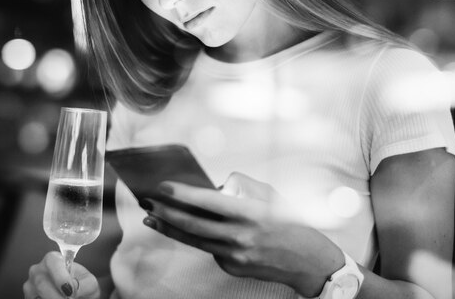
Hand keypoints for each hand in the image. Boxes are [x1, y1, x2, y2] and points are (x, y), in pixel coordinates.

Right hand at [23, 251, 99, 298]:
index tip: (70, 291)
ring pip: (37, 295)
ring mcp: (30, 285)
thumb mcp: (89, 282)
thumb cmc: (82, 284)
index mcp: (52, 259)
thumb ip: (84, 284)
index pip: (53, 263)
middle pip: (42, 283)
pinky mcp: (29, 297)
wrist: (80, 294)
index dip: (60, 278)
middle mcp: (38, 270)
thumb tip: (74, 289)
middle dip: (57, 296)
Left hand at [142, 172, 343, 296]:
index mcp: (250, 213)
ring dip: (170, 228)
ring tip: (152, 218)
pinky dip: (199, 238)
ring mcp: (234, 256)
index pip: (207, 202)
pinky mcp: (231, 267)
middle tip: (147, 202)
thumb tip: (214, 188)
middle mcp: (239, 236)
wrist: (307, 259)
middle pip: (193, 225)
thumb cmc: (290, 220)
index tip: (163, 186)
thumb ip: (240, 188)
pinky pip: (209, 249)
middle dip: (166, 212)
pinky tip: (192, 229)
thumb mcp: (269, 195)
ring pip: (193, 240)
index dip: (182, 194)